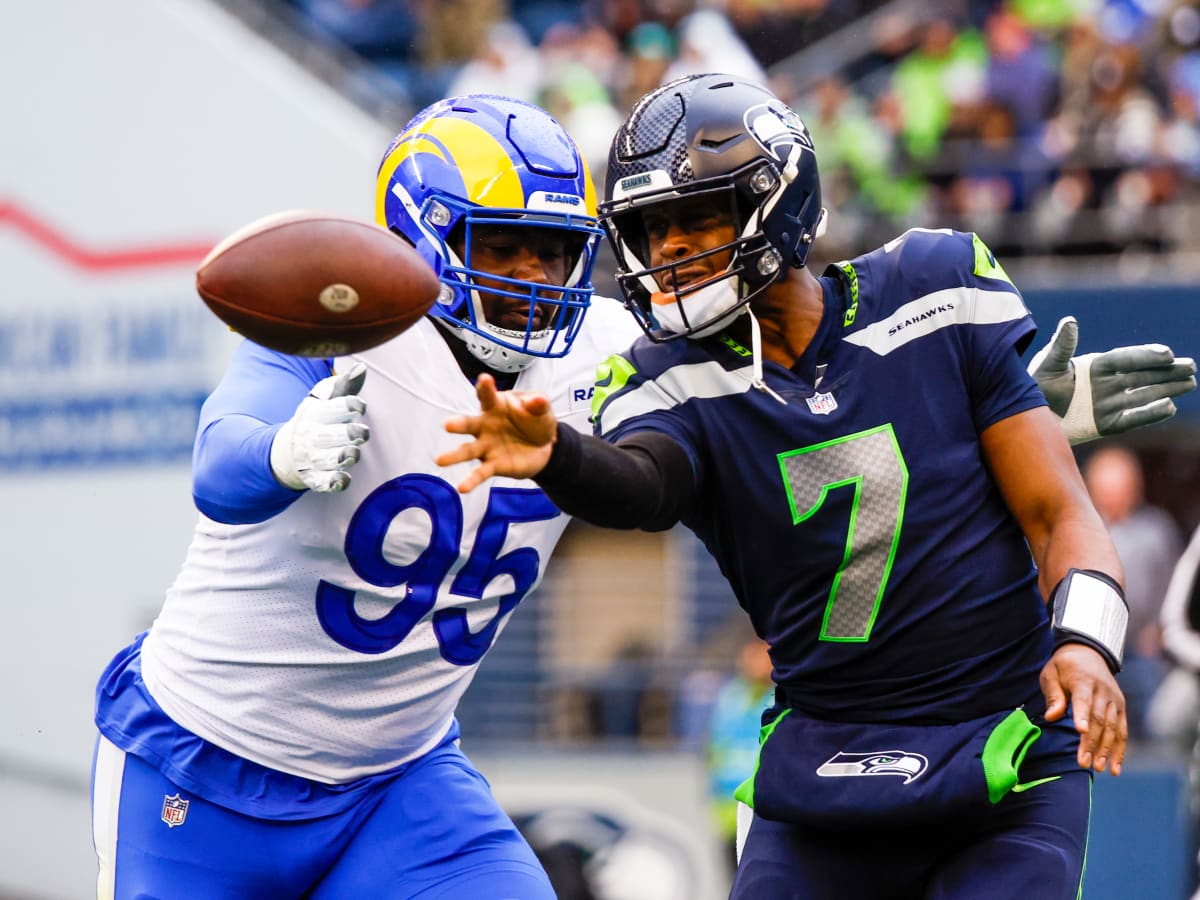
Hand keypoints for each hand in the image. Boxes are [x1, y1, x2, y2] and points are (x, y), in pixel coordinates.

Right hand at [270, 363, 369, 491]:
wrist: (289, 451)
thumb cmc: (317, 420)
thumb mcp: (326, 401)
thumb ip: (345, 386)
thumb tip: (361, 367)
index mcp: (314, 414)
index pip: (330, 408)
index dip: (347, 406)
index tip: (360, 406)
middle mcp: (311, 436)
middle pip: (329, 435)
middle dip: (347, 434)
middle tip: (362, 433)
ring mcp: (312, 459)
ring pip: (327, 459)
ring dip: (342, 456)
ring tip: (352, 453)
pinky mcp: (316, 478)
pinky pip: (323, 483)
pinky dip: (333, 483)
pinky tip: (344, 479)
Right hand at [437, 373, 557, 492]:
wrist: (545, 446)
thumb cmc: (536, 420)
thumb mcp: (542, 409)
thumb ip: (539, 404)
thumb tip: (538, 400)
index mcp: (496, 406)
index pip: (487, 395)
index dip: (485, 387)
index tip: (485, 380)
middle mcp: (485, 426)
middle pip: (469, 424)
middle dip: (458, 424)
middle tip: (448, 425)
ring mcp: (487, 446)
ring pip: (467, 451)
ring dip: (454, 456)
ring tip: (440, 460)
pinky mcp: (493, 465)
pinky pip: (480, 473)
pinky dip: (471, 481)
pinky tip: (461, 488)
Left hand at [1027, 316, 1195, 443]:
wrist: (1026, 416)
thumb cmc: (1034, 385)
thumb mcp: (1047, 364)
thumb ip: (1061, 346)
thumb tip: (1070, 321)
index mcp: (1095, 366)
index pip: (1126, 359)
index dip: (1145, 356)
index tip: (1166, 354)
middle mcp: (1106, 384)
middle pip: (1142, 375)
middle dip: (1166, 371)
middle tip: (1190, 366)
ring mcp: (1108, 404)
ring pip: (1144, 394)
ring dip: (1167, 389)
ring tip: (1190, 382)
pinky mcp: (1106, 425)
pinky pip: (1133, 418)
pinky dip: (1151, 413)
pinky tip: (1170, 406)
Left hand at [1040, 642, 1127, 774]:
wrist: (1089, 653)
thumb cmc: (1064, 667)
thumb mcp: (1051, 674)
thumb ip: (1053, 695)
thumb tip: (1051, 717)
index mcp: (1083, 680)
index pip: (1083, 700)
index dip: (1082, 716)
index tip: (1080, 731)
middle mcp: (1103, 691)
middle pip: (1099, 719)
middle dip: (1091, 742)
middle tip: (1083, 763)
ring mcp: (1115, 700)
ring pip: (1113, 728)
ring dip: (1106, 749)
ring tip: (1099, 768)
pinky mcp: (1121, 708)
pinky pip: (1122, 730)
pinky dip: (1120, 750)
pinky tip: (1115, 767)